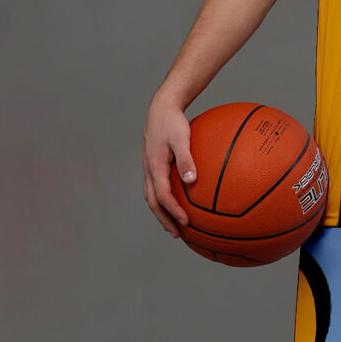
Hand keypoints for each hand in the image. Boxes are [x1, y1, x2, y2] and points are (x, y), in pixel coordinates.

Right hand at [143, 90, 194, 236]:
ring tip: (174, 223)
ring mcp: (149, 167)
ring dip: (162, 212)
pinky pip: (156, 186)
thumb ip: (187, 159)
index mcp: (154, 167)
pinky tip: (177, 200)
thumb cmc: (173, 122)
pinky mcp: (153, 164)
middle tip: (178, 234)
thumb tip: (192, 181)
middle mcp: (149, 170)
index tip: (186, 223)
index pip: (162, 196)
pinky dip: (163, 199)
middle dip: (164, 219)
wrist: (161, 108)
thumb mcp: (182, 139)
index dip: (173, 211)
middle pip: (153, 202)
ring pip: (152, 196)